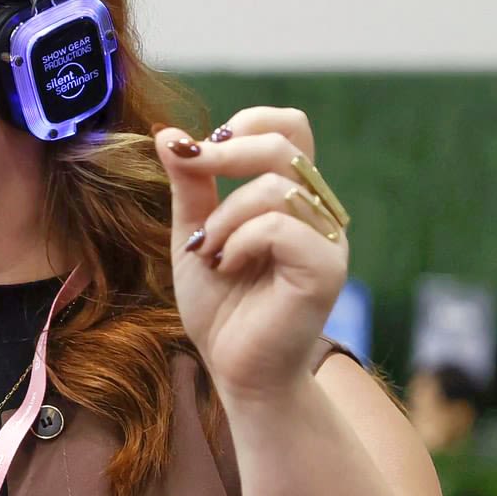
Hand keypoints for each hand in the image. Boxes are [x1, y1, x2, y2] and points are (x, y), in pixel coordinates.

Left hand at [159, 109, 349, 403]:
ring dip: (224, 216)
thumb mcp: (194, 236)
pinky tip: (228, 266)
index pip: (290, 128)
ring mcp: (328, 240)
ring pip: (275, 188)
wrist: (235, 371)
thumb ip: (190, 187)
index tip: (201, 152)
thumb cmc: (221, 308)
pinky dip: (241, 241)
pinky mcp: (326, 270)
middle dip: (225, 154)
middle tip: (187, 175)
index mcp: (292, 198)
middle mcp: (318, 212)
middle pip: (284, 145)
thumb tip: (168, 134)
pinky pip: (281, 228)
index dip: (247, 124)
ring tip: (209, 253)